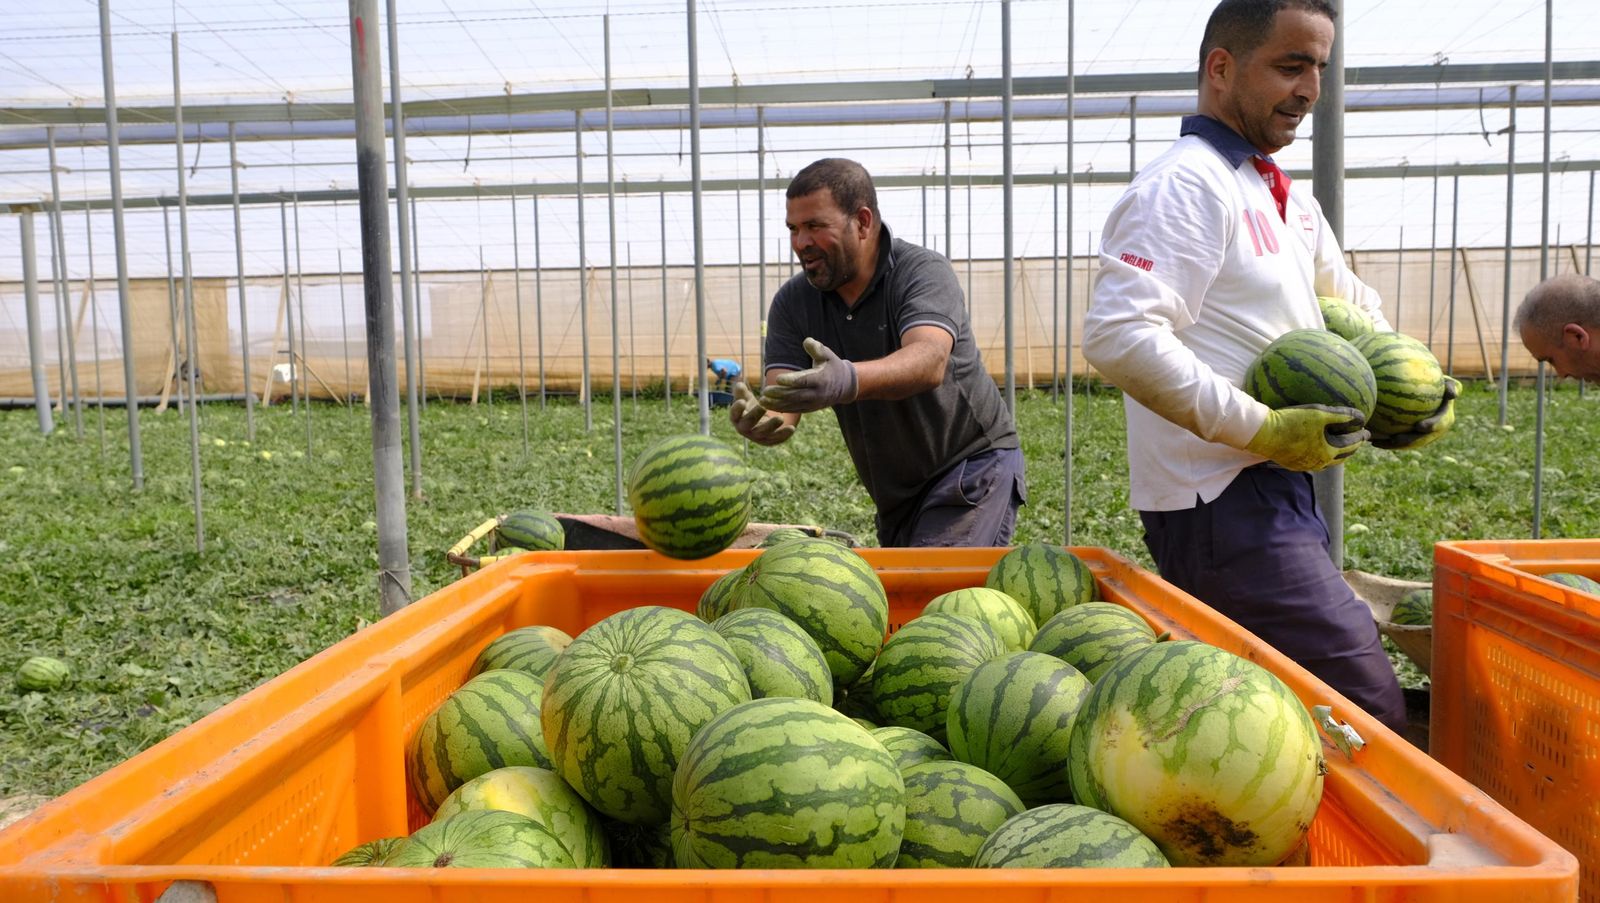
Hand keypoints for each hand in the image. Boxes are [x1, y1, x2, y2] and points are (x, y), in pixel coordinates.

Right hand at [729, 382, 795, 445]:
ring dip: (772, 426)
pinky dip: (783, 435)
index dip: (737, 409)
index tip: (742, 401)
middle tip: (763, 407)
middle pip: (748, 423)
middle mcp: (744, 429)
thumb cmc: (749, 405)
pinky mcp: (767, 441)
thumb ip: (741, 391)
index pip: (734, 414)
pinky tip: (791, 428)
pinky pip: (774, 439)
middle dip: (755, 415)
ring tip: (781, 418)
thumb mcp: (745, 397)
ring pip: (763, 433)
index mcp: (736, 417)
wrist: (758, 420)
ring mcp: (755, 436)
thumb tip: (740, 384)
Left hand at [758, 337, 858, 412]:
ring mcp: (813, 403)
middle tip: (765, 391)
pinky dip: (782, 409)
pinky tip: (769, 406)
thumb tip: (807, 341)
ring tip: (762, 401)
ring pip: (793, 405)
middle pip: (796, 395)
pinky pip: (795, 410)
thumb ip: (817, 348)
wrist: (844, 386)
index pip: (804, 381)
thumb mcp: (828, 354)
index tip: (778, 378)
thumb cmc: (832, 366)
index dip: (791, 380)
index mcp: (821, 379)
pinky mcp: (810, 408)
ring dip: (777, 404)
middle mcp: (817, 394)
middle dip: (779, 394)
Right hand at [1244, 404, 1369, 471]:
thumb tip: (1360, 417)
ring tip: (1338, 448)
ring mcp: (1304, 465)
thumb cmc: (1291, 422)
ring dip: (1336, 455)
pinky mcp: (1292, 464)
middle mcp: (1318, 462)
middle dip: (1351, 450)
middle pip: (1341, 458)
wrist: (1262, 434)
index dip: (1360, 437)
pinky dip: (1320, 455)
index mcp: (1328, 452)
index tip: (1367, 432)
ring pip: (1326, 462)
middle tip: (1357, 442)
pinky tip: (1315, 449)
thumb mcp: (1319, 414)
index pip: (1351, 445)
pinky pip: (1312, 461)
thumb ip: (1341, 415)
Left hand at [1371, 377, 1459, 450]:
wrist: (1429, 393)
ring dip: (1392, 445)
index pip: (1439, 424)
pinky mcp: (1410, 437)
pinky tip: (1369, 438)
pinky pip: (1396, 440)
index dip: (1431, 427)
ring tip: (1376, 442)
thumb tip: (1453, 394)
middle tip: (1395, 439)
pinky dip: (1384, 441)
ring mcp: (1422, 437)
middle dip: (1408, 441)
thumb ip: (1451, 386)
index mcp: (1445, 419)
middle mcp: (1434, 432)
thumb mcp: (1447, 383)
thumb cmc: (1438, 384)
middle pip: (1420, 439)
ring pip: (1406, 443)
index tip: (1419, 426)